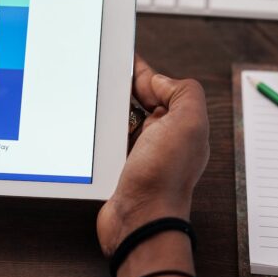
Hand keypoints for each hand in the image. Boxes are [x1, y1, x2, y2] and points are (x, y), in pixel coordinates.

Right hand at [97, 55, 209, 255]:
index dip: (142, 71)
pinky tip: (88, 124)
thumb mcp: (188, 123)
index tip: (121, 56)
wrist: (139, 220)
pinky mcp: (119, 167)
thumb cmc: (164, 178)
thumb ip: (183, 92)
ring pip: (120, 118)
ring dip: (108, 109)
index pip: (161, 86)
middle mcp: (162, 137)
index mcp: (181, 123)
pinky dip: (99, 131)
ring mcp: (139, 153)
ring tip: (92, 94)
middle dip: (121, 87)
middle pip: (138, 101)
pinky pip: (107, 140)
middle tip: (101, 73)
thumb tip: (159, 81)